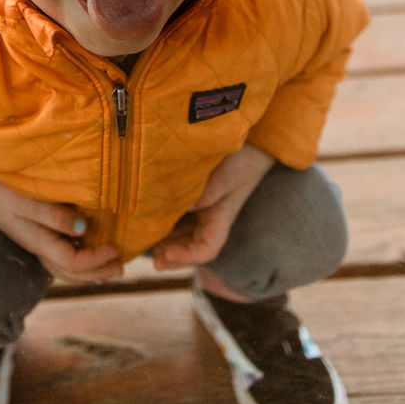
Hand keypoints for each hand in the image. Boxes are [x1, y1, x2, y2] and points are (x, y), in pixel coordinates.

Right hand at [0, 176, 122, 283]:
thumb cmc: (0, 191)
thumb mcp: (28, 201)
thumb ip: (55, 216)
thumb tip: (85, 228)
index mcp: (39, 243)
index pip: (74, 263)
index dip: (97, 260)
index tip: (115, 248)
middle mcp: (39, 248)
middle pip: (72, 272)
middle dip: (98, 272)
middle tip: (121, 266)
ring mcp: (35, 243)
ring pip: (66, 268)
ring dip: (89, 270)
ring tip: (108, 265)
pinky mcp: (33, 234)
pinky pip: (60, 256)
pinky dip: (77, 260)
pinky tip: (85, 249)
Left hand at [151, 144, 273, 270]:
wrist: (255, 142)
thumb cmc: (242, 159)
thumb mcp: (224, 177)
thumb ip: (205, 194)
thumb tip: (182, 208)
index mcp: (221, 217)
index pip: (206, 249)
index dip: (186, 257)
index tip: (164, 254)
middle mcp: (213, 216)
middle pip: (193, 245)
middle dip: (174, 255)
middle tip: (153, 260)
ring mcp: (206, 206)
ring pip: (186, 232)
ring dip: (170, 240)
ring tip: (149, 242)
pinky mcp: (199, 193)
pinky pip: (183, 214)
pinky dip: (170, 220)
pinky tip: (154, 217)